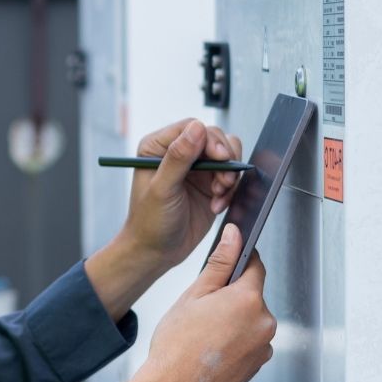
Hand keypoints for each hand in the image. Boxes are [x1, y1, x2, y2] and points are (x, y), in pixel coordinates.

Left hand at [119, 119, 245, 276]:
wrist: (156, 252)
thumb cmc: (149, 222)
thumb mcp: (162, 189)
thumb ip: (179, 157)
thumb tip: (196, 128)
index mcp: (158, 147)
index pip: (192, 128)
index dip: (210, 140)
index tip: (221, 158)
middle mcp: (178, 154)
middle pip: (214, 139)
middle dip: (224, 160)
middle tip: (223, 182)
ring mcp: (196, 169)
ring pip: (227, 156)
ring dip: (229, 175)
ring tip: (218, 194)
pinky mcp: (209, 184)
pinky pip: (231, 176)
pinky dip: (230, 190)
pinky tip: (216, 205)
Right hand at [127, 224, 276, 381]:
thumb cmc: (176, 345)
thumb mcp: (194, 294)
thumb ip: (220, 262)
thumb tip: (234, 235)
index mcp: (249, 300)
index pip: (255, 266)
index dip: (239, 262)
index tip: (226, 265)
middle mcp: (264, 324)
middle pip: (251, 297)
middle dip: (231, 298)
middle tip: (202, 311)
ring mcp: (263, 348)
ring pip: (249, 322)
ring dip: (232, 323)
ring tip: (204, 336)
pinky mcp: (257, 367)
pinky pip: (248, 345)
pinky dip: (233, 344)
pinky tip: (210, 352)